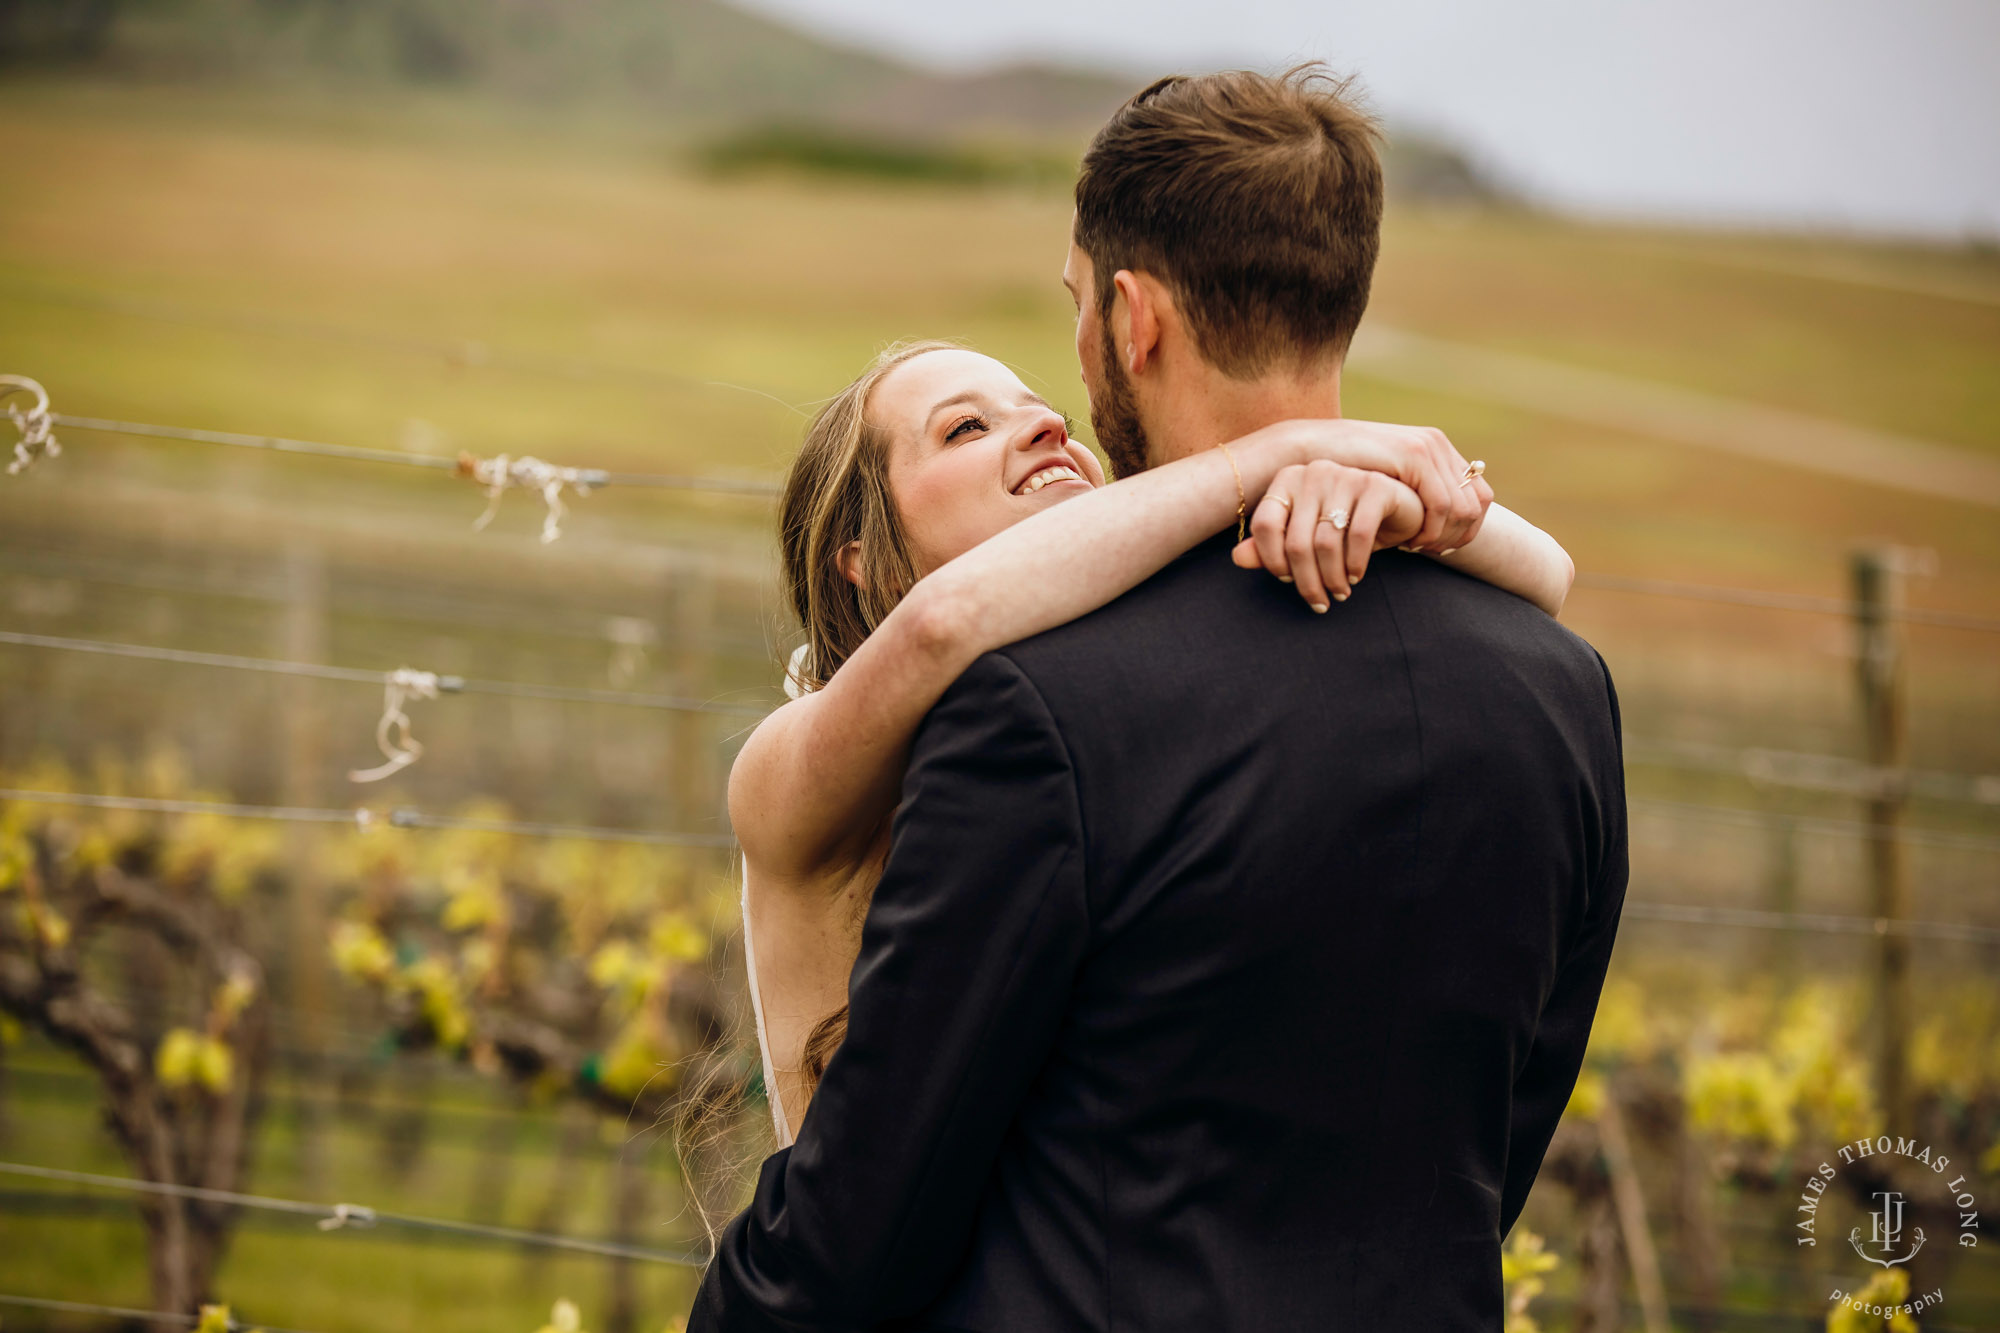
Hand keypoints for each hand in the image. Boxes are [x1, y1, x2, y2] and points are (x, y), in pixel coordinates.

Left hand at [1232, 460, 1423, 610]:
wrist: (1396, 510)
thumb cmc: (1343, 525)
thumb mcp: (1305, 538)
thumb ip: (1269, 547)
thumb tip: (1237, 558)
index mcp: (1288, 480)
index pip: (1264, 525)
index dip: (1271, 560)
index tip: (1286, 580)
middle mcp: (1313, 472)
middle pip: (1296, 541)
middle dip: (1307, 581)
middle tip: (1319, 601)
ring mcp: (1345, 476)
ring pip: (1326, 543)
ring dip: (1332, 578)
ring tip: (1339, 593)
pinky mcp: (1375, 486)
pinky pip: (1360, 535)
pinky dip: (1356, 563)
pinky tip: (1356, 576)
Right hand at [1268, 419, 1492, 552]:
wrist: (1308, 444)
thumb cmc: (1338, 471)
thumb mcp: (1383, 484)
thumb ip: (1406, 494)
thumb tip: (1434, 523)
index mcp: (1435, 448)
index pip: (1479, 494)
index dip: (1469, 528)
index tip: (1443, 550)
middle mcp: (1437, 443)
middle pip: (1478, 502)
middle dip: (1460, 537)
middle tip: (1433, 555)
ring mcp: (1428, 446)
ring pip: (1463, 507)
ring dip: (1444, 537)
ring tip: (1418, 551)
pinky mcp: (1414, 454)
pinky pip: (1442, 504)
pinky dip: (1431, 530)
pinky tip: (1410, 542)